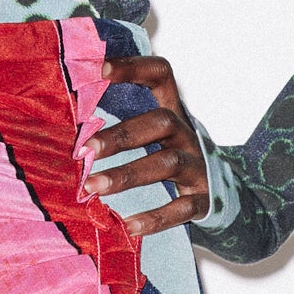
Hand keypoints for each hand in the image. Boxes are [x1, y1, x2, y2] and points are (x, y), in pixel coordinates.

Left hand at [80, 54, 210, 240]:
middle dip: (121, 135)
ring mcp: (199, 165)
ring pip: (167, 163)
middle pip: (161, 122)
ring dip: (127, 175)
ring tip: (91, 188)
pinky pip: (182, 207)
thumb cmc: (173, 153)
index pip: (160, 75)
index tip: (99, 69)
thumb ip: (124, 118)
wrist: (225, 194)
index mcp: (173, 110)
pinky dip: (156, 218)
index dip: (133, 67)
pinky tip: (129, 226)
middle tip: (85, 148)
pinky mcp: (204, 199)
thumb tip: (67, 111)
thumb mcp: (156, 131)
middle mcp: (188, 133)